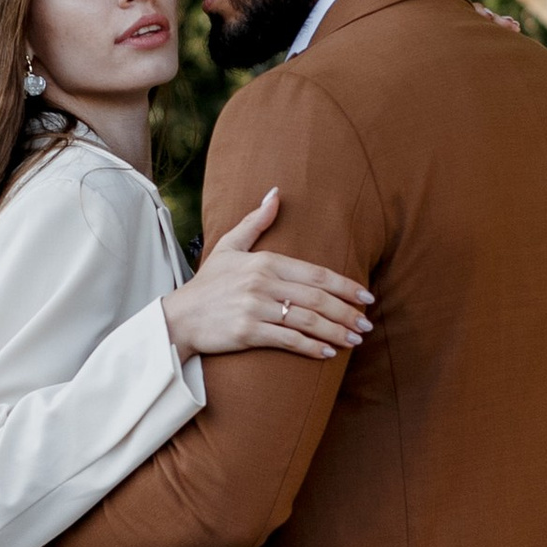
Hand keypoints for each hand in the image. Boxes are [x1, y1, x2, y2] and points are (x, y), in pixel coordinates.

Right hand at [161, 188, 374, 362]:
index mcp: (265, 261)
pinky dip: (311, 347)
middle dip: (347, 312)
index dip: (345, 286)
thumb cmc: (208, 283)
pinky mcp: (248, 332)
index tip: (367, 296)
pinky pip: (288, 340)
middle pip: (317, 299)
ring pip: (307, 321)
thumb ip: (256, 221)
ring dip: (336, 331)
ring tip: (355, 339)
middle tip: (366, 323)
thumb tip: (276, 193)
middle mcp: (262, 283)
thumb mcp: (229, 246)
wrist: (179, 317)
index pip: (316, 274)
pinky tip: (328, 352)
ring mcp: (255, 308)